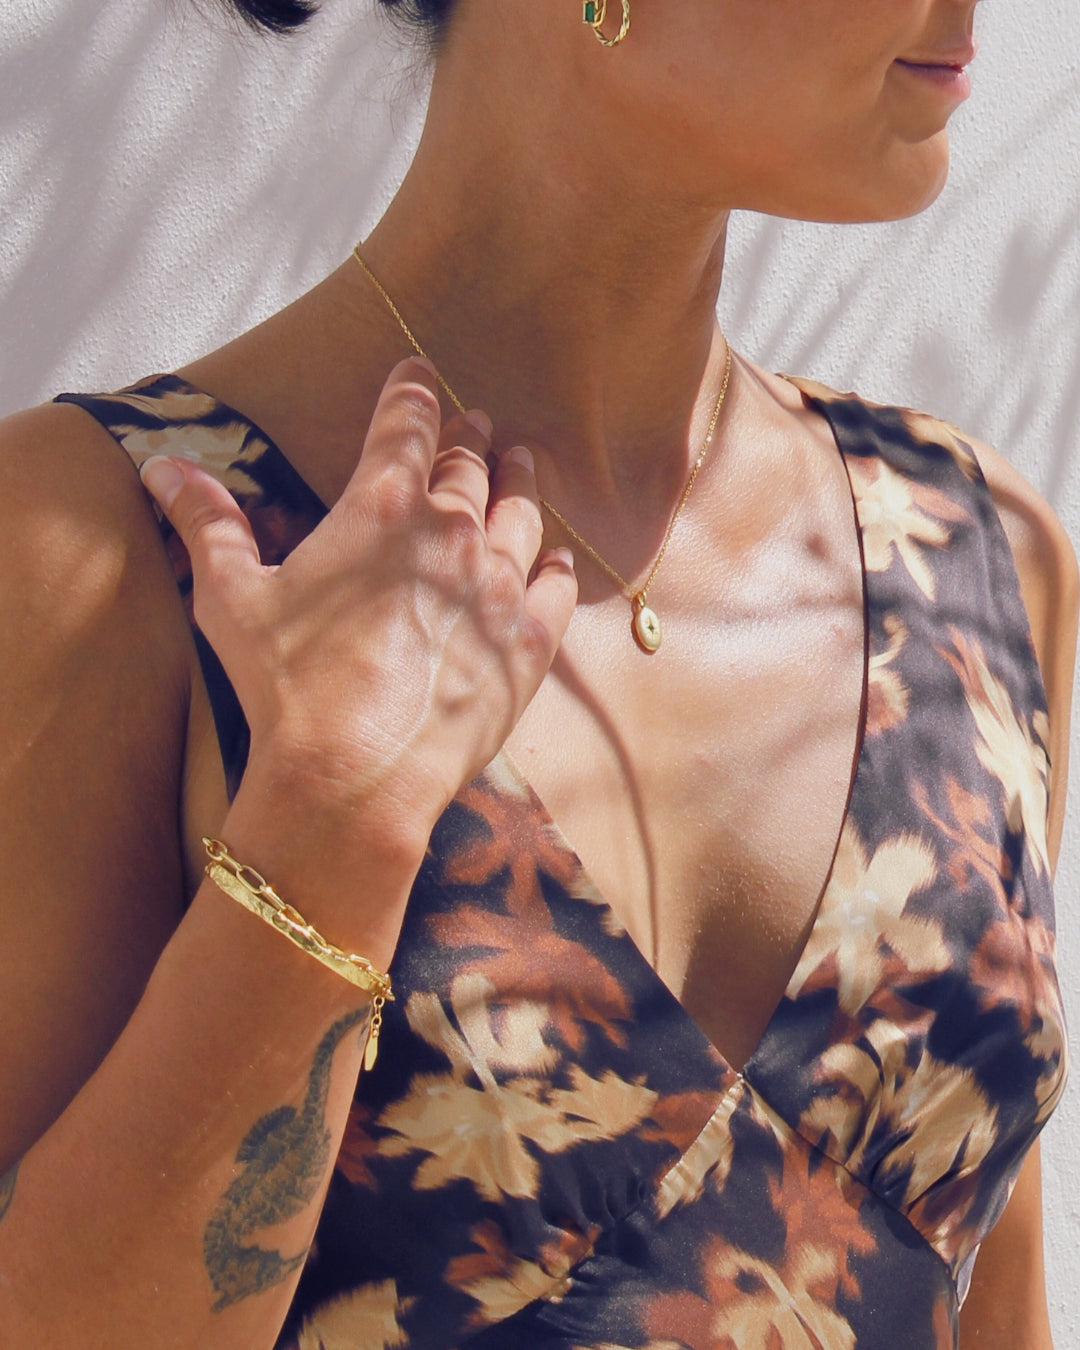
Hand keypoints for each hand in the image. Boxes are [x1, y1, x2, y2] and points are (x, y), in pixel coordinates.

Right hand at [140, 358, 576, 858]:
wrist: (354, 778)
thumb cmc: (287, 686)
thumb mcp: (231, 596)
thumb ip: (208, 522)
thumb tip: (162, 467)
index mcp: (381, 507)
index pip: (405, 425)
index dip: (412, 391)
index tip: (419, 372)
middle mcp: (452, 533)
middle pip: (468, 467)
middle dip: (468, 438)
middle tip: (475, 425)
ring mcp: (499, 588)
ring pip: (521, 514)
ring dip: (520, 482)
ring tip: (523, 464)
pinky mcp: (529, 643)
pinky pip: (556, 586)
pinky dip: (556, 564)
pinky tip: (556, 556)